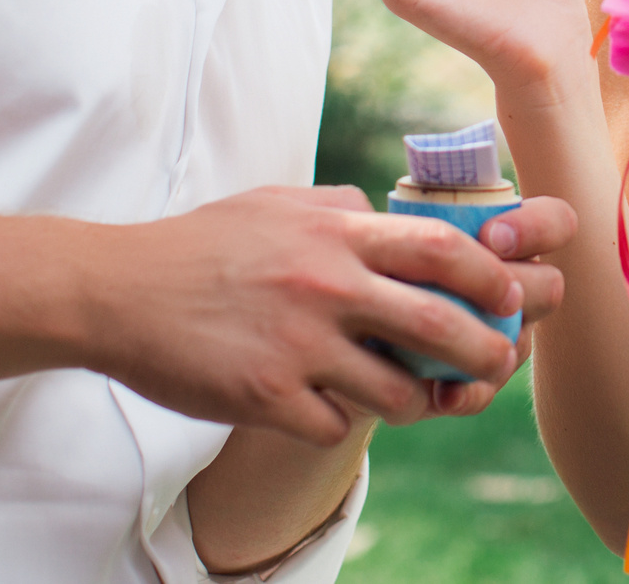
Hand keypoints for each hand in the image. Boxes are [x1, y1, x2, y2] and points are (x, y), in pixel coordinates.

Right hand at [85, 184, 575, 442]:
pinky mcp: (266, 395)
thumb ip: (338, 208)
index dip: (492, 274)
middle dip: (486, 348)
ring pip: (397, 390)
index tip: (512, 295)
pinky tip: (326, 408)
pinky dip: (341, 422)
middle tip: (500, 361)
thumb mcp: (279, 203)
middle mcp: (326, 286)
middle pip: (440, 322)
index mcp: (335, 233)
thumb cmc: (202, 245)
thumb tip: (383, 209)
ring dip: (418, 400)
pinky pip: (334, 425)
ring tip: (416, 398)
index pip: (443, 247)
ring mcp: (298, 344)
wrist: (116, 291)